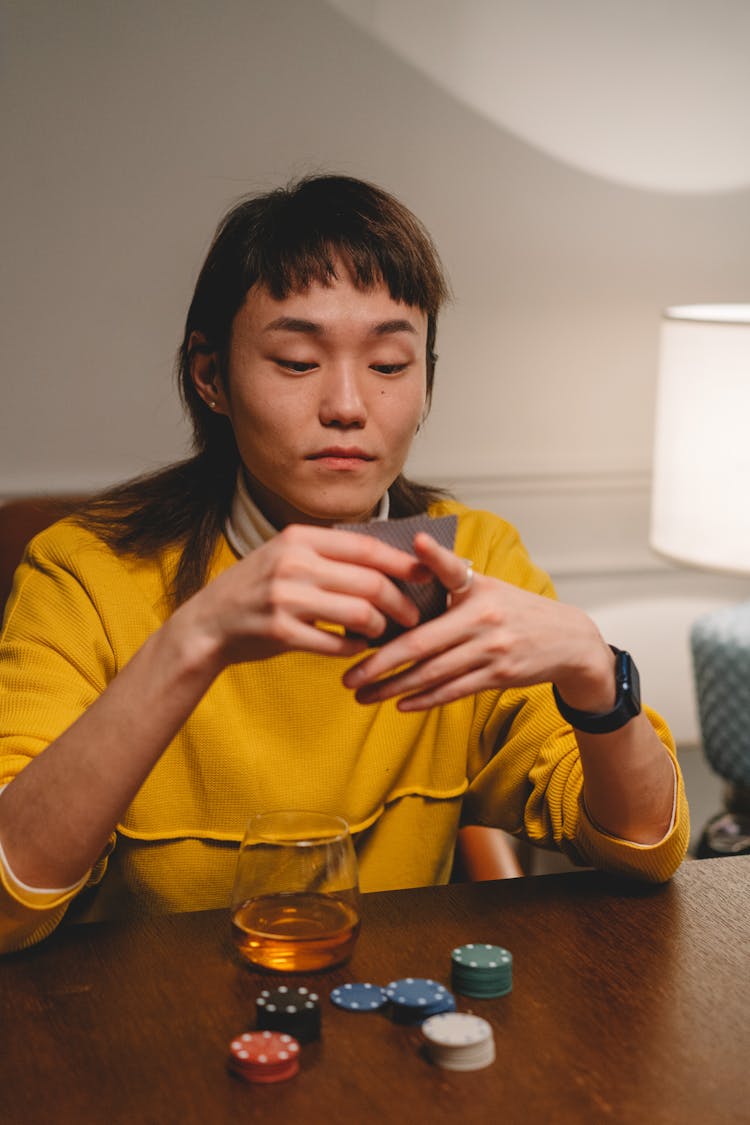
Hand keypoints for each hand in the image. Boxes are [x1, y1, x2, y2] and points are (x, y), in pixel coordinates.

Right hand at [180, 523, 430, 667]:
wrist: (207, 625)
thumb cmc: (255, 590)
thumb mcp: (285, 557)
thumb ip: (327, 556)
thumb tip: (387, 561)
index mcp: (298, 539)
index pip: (366, 547)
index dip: (401, 562)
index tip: (426, 573)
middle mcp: (293, 564)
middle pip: (370, 582)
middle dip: (401, 601)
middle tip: (413, 615)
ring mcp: (286, 598)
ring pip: (359, 613)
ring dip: (379, 627)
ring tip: (383, 632)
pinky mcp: (281, 632)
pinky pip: (336, 643)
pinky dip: (353, 648)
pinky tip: (355, 648)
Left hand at [342, 531, 613, 710]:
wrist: (568, 640)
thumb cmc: (516, 610)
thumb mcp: (488, 585)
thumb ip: (450, 576)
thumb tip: (412, 555)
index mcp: (478, 590)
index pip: (449, 571)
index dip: (432, 557)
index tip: (413, 547)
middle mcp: (484, 619)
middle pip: (422, 643)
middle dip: (380, 663)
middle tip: (349, 676)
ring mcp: (492, 650)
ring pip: (433, 673)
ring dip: (394, 688)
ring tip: (364, 695)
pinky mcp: (498, 676)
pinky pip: (453, 690)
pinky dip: (425, 699)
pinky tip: (400, 703)